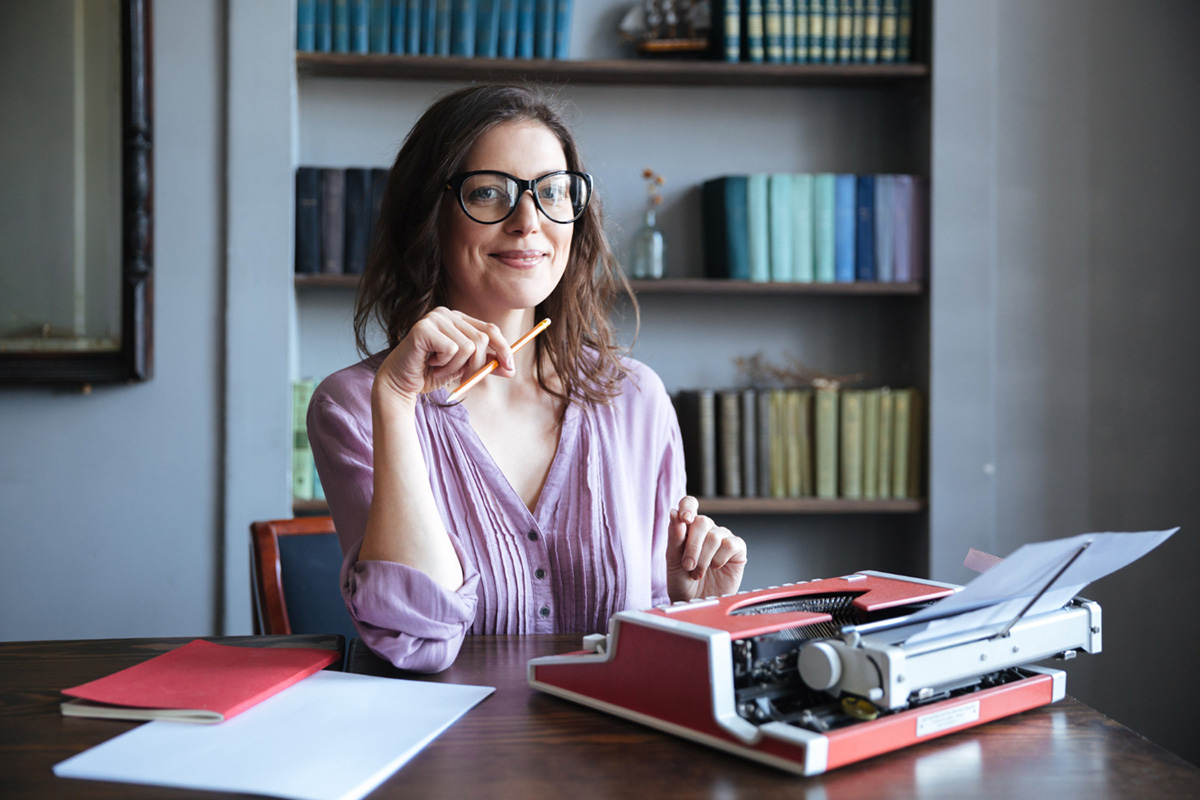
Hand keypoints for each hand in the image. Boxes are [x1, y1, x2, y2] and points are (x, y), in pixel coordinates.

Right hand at [372, 307, 514, 408]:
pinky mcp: (424, 328)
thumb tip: (511, 369)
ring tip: (440, 369)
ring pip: (469, 347)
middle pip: (482, 339)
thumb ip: (485, 365)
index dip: (504, 349)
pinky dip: (445, 365)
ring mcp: (434, 318)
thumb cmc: (431, 374)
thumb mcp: (464, 369)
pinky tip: (430, 364)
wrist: (401, 384)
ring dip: (456, 367)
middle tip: (462, 377)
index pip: (490, 329)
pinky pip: (452, 350)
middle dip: (476, 365)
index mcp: (458, 319)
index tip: (510, 369)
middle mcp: (447, 314)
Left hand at [665, 496, 746, 602]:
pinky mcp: (737, 550)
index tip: (684, 519)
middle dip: (693, 546)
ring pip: (715, 535)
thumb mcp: (672, 560)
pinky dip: (720, 558)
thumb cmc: (682, 582)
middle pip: (703, 522)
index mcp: (688, 527)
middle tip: (688, 565)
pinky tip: (716, 567)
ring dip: (704, 558)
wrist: (696, 604)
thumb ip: (674, 536)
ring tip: (698, 573)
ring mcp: (723, 538)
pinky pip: (730, 544)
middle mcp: (707, 530)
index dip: (688, 507)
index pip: (690, 504)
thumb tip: (674, 513)